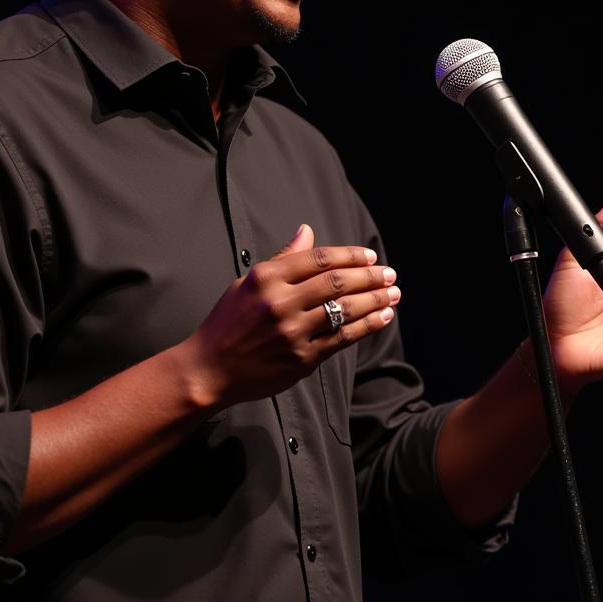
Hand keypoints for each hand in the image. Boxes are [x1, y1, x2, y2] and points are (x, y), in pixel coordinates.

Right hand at [183, 223, 400, 410]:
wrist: (209, 369)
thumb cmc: (228, 322)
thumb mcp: (247, 283)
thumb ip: (281, 259)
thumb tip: (307, 232)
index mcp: (266, 278)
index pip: (319, 259)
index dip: (350, 255)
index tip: (370, 257)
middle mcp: (280, 303)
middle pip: (338, 282)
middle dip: (370, 276)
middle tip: (390, 274)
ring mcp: (292, 333)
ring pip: (345, 310)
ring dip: (376, 300)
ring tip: (393, 294)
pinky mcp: (301, 359)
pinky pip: (343, 339)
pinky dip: (367, 326)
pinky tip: (382, 317)